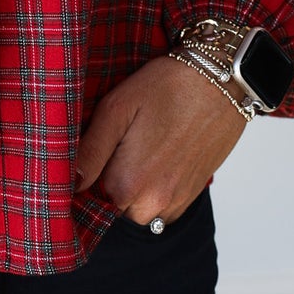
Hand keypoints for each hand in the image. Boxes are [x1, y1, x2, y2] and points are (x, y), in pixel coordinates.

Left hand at [75, 56, 246, 226]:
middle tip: (113, 147)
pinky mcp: (192, 195)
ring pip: (137, 212)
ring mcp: (176, 202)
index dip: (83, 179)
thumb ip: (91, 151)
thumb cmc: (168, 86)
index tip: (88, 156)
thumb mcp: (117, 108)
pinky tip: (154, 159)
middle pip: (112, 210)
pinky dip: (152, 193)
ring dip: (130, 192)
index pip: (88, 200)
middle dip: (106, 186)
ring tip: (135, 151)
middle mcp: (153, 202)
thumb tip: (71, 184)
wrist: (222, 81)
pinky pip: (161, 210)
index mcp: (128, 182)